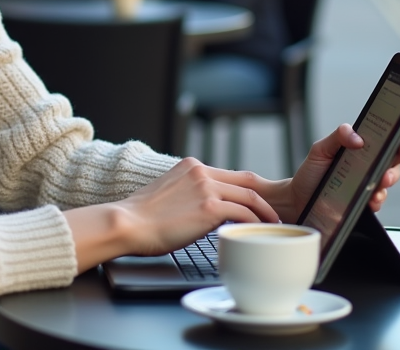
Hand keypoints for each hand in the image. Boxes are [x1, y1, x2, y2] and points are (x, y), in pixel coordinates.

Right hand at [118, 158, 280, 256]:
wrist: (127, 224)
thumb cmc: (140, 218)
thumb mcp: (166, 194)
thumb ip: (187, 194)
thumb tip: (199, 211)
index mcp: (190, 166)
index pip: (228, 175)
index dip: (246, 190)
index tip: (254, 204)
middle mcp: (201, 172)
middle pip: (246, 181)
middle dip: (263, 198)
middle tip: (272, 214)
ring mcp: (206, 188)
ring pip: (249, 196)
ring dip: (265, 212)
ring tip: (271, 225)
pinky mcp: (210, 207)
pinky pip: (244, 213)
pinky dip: (255, 223)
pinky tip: (257, 233)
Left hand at [282, 104, 399, 221]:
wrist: (300, 198)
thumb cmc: (312, 171)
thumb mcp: (321, 148)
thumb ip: (338, 136)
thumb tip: (358, 136)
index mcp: (367, 142)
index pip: (397, 127)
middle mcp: (374, 160)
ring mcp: (373, 179)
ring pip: (394, 174)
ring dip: (392, 175)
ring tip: (382, 178)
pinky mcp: (368, 198)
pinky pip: (381, 197)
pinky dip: (378, 197)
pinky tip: (372, 197)